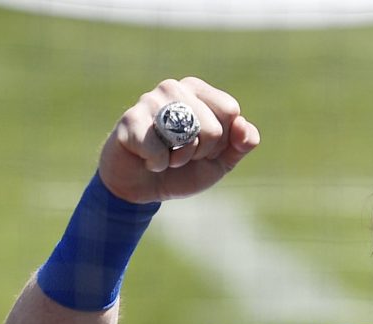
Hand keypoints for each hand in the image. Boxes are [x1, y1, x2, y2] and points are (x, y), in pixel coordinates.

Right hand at [98, 77, 259, 203]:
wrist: (142, 185)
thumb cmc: (183, 167)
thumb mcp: (221, 160)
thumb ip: (242, 143)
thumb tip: (242, 125)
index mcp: (199, 90)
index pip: (230, 111)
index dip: (222, 141)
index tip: (204, 147)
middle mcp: (174, 88)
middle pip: (213, 128)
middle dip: (201, 153)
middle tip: (180, 153)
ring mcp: (150, 100)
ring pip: (187, 136)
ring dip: (179, 159)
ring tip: (165, 155)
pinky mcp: (130, 120)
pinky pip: (159, 150)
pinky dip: (157, 164)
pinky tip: (146, 158)